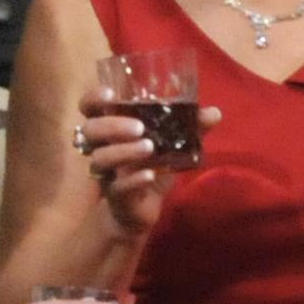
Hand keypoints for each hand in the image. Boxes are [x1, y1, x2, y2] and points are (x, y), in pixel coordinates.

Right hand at [77, 103, 217, 233]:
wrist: (141, 209)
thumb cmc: (151, 167)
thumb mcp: (171, 146)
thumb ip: (190, 127)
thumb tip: (214, 112)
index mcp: (111, 127)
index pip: (90, 106)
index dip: (93, 98)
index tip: (111, 94)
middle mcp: (102, 147)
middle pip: (90, 129)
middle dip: (112, 125)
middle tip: (139, 127)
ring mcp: (106, 172)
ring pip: (100, 158)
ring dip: (123, 151)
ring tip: (149, 148)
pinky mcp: (114, 195)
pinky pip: (117, 187)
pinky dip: (133, 180)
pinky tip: (149, 175)